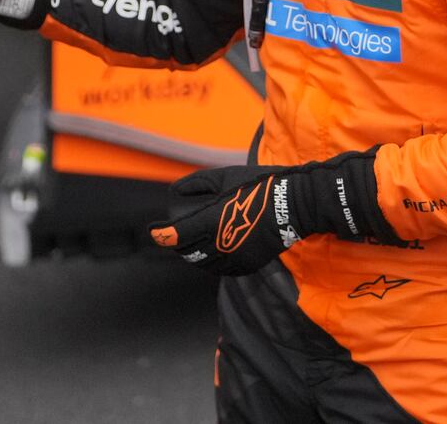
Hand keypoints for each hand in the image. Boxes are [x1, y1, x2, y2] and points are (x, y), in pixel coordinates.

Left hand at [148, 153, 401, 274]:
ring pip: (204, 263)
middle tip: (172, 235)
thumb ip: (197, 184)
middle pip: (188, 252)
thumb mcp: (224, 176)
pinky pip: (222, 270)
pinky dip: (211, 263)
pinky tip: (211, 253)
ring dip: (193, 255)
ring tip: (189, 244)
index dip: (163, 235)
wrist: (292, 205)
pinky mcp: (248, 265)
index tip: (154, 232)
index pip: (180, 235)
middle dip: (177, 244)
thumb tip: (174, 192)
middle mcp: (222, 242)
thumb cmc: (257, 185)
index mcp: (214, 219)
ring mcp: (236, 257)